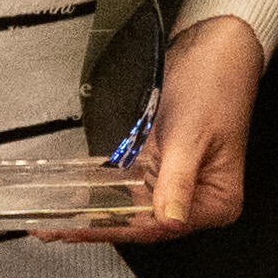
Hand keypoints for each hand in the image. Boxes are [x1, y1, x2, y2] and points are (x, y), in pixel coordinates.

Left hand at [79, 14, 267, 242]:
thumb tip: (168, 221)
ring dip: (98, 212)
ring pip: (133, 207)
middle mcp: (199, 198)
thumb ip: (177, 181)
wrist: (215, 46)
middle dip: (102, 224)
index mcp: (217, 200)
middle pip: (144, 222)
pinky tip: (80, 198)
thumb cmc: (214, 85)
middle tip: (60, 229)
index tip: (83, 231)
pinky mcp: (161, 165)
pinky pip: (130, 186)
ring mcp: (178, 182)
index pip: (161, 226)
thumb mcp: (192, 136)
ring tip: (60, 221)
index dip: (119, 229)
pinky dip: (106, 192)